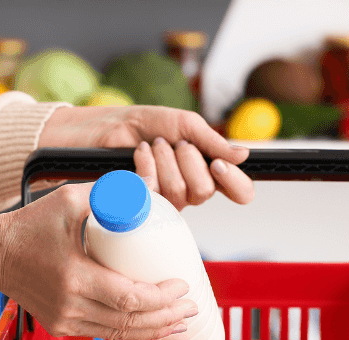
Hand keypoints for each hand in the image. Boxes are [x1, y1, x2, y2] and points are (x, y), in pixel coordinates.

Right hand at [0, 182, 197, 339]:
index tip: (182, 284)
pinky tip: (154, 331)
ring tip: (181, 319)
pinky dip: (133, 333)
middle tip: (192, 305)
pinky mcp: (61, 326)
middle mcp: (69, 306)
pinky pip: (105, 335)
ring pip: (120, 333)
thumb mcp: (68, 200)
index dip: (162, 297)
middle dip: (168, 316)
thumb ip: (107, 194)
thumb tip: (146, 192)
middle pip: (131, 321)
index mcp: (74, 277)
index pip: (130, 299)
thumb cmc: (28, 225)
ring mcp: (64, 321)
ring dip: (155, 328)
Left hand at [39, 105, 254, 209]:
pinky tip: (138, 155)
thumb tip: (243, 155)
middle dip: (188, 159)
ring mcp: (168, 201)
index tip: (218, 164)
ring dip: (165, 160)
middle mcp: (191, 190)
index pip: (239, 192)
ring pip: (181, 193)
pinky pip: (156, 194)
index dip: (235, 183)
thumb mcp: (183, 124)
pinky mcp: (144, 206)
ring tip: (152, 146)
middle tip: (173, 144)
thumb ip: (212, 141)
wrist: (105, 128)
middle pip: (206, 191)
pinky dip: (147, 166)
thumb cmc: (144, 124)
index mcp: (208, 171)